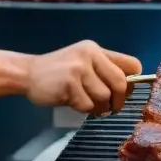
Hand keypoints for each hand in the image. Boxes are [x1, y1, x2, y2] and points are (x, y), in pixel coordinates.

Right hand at [26, 40, 141, 113]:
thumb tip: (129, 89)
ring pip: (104, 96)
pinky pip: (87, 105)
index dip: (133, 82)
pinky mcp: (69, 84)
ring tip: (89, 105)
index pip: (132, 64)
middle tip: (112, 108)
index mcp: (97, 50)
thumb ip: (103, 70)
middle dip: (118, 101)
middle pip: (120, 83)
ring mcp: (79, 69)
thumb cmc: (58, 72)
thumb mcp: (83, 63)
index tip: (125, 93)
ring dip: (99, 108)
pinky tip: (74, 103)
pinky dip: (83, 109)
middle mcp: (90, 55)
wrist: (27, 74)